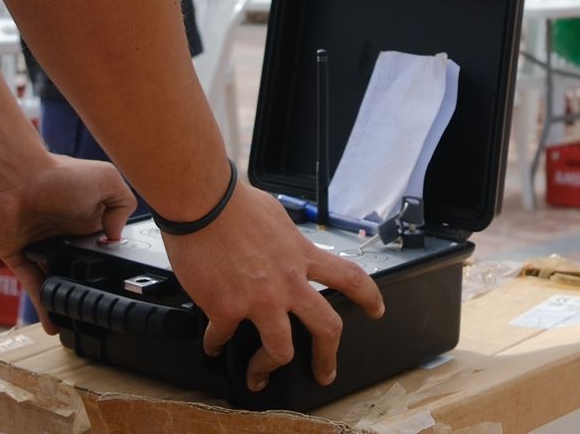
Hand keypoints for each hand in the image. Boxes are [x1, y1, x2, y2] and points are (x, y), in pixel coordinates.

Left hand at [0, 154, 138, 333]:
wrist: (16, 177)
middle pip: (79, 265)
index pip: (102, 245)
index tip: (122, 281)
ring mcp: (41, 246)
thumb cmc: (59, 175)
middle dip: (88, 284)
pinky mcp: (19, 256)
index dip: (110, 260)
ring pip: (56, 278)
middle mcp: (64, 232)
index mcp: (87, 216)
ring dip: (65, 299)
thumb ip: (123, 205)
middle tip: (100, 310)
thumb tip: (115, 238)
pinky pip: (32, 285)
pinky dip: (42, 304)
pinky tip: (54, 323)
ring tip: (77, 324)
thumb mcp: (107, 180)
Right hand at [165, 182, 385, 391]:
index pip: (349, 277)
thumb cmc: (235, 202)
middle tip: (325, 371)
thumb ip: (285, 242)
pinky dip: (216, 344)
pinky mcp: (226, 309)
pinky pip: (223, 338)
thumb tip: (280, 250)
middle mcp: (288, 282)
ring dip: (267, 367)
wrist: (203, 203)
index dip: (368, 296)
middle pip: (326, 328)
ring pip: (280, 350)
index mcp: (301, 255)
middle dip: (327, 356)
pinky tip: (213, 345)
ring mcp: (259, 300)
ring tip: (259, 376)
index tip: (376, 309)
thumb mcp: (276, 218)